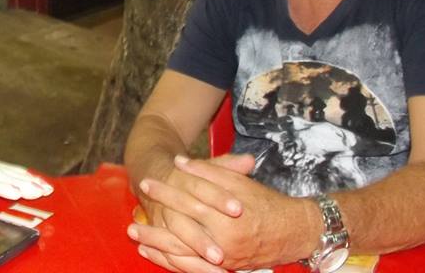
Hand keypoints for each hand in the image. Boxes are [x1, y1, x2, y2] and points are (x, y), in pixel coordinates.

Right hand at [0, 149, 53, 200]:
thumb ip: (17, 179)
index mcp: (4, 171)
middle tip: (39, 192)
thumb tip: (40, 186)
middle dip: (26, 186)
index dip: (35, 182)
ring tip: (17, 193)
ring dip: (6, 188)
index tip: (49, 189)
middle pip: (12, 180)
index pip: (22, 176)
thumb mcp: (0, 173)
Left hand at [137, 155, 311, 270]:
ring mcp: (224, 259)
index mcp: (225, 217)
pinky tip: (153, 254)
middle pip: (180, 233)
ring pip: (183, 255)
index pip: (187, 202)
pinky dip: (171, 261)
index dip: (165, 191)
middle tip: (130, 222)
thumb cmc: (266, 203)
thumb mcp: (238, 183)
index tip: (145, 182)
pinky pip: (191, 268)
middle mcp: (223, 242)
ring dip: (157, 247)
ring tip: (135, 239)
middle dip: (154, 228)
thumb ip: (208, 173)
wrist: (294, 232)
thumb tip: (179, 161)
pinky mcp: (225, 268)